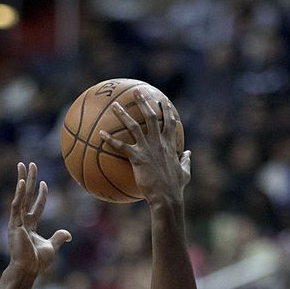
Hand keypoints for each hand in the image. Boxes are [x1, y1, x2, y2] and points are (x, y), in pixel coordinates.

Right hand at [8, 162, 70, 275]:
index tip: (44, 183)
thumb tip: (68, 234)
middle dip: (29, 180)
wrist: (28, 269)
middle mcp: (22, 221)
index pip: (36, 206)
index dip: (41, 194)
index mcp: (29, 226)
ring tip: (23, 165)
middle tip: (30, 164)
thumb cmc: (37, 261)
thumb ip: (58, 238)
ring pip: (20, 196)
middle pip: (26, 196)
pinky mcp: (14, 223)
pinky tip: (23, 181)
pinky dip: (19, 193)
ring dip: (22, 180)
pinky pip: (17, 205)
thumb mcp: (51, 247)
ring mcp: (17, 221)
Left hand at [101, 87, 190, 204]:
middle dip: (144, 102)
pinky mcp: (137, 158)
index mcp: (170, 144)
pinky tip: (100, 134)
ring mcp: (148, 149)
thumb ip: (186, 161)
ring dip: (123, 114)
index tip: (161, 100)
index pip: (169, 121)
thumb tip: (189, 153)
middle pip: (151, 116)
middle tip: (137, 91)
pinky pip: (121, 146)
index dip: (166, 109)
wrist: (167, 197)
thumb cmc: (175, 187)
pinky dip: (110, 139)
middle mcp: (159, 142)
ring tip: (114, 105)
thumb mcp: (185, 172)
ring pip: (134, 126)